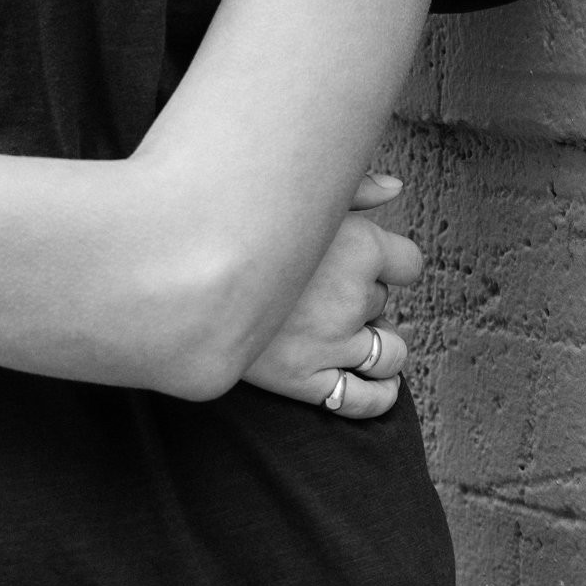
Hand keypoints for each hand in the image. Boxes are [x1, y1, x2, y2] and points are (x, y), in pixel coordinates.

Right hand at [241, 170, 422, 420]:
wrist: (175, 272)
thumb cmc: (235, 223)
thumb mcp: (295, 194)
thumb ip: (353, 188)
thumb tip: (397, 186)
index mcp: (359, 244)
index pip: (410, 264)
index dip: (390, 264)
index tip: (366, 263)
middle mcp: (350, 295)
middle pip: (384, 303)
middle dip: (362, 299)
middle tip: (322, 290)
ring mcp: (330, 342)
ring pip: (389, 351)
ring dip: (377, 344)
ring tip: (346, 333)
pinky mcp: (303, 379)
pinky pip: (363, 398)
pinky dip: (380, 395)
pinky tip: (378, 384)